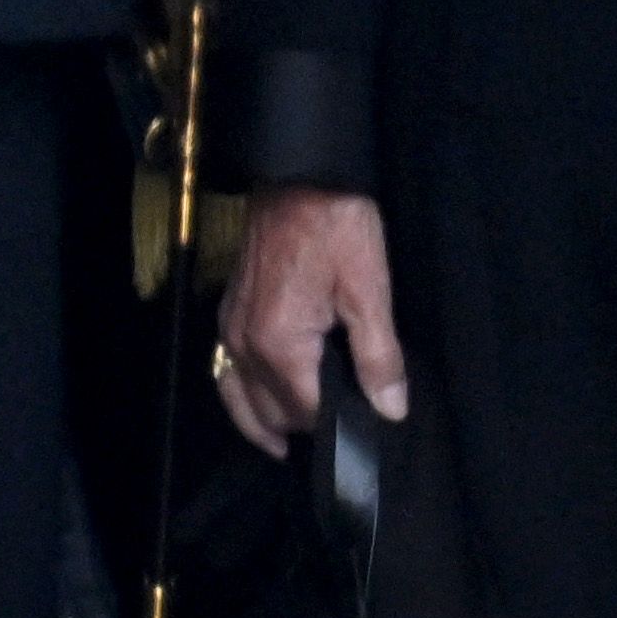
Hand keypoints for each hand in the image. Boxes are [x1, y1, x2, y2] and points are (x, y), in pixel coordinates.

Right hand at [221, 186, 403, 455]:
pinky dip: (241, 398)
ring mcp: (230, 328)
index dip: (336, 426)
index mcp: (279, 344)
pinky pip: (226, 372)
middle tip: (340, 431)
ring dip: (264, 424)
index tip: (363, 429)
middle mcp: (244, 344)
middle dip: (302, 428)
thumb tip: (390, 410)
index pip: (305, 412)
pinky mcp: (229, 312)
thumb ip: (378, 355)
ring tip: (290, 446)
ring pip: (239, 400)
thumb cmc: (338, 224)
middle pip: (270, 413)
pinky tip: (258, 403)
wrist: (300, 171)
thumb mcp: (369, 287)